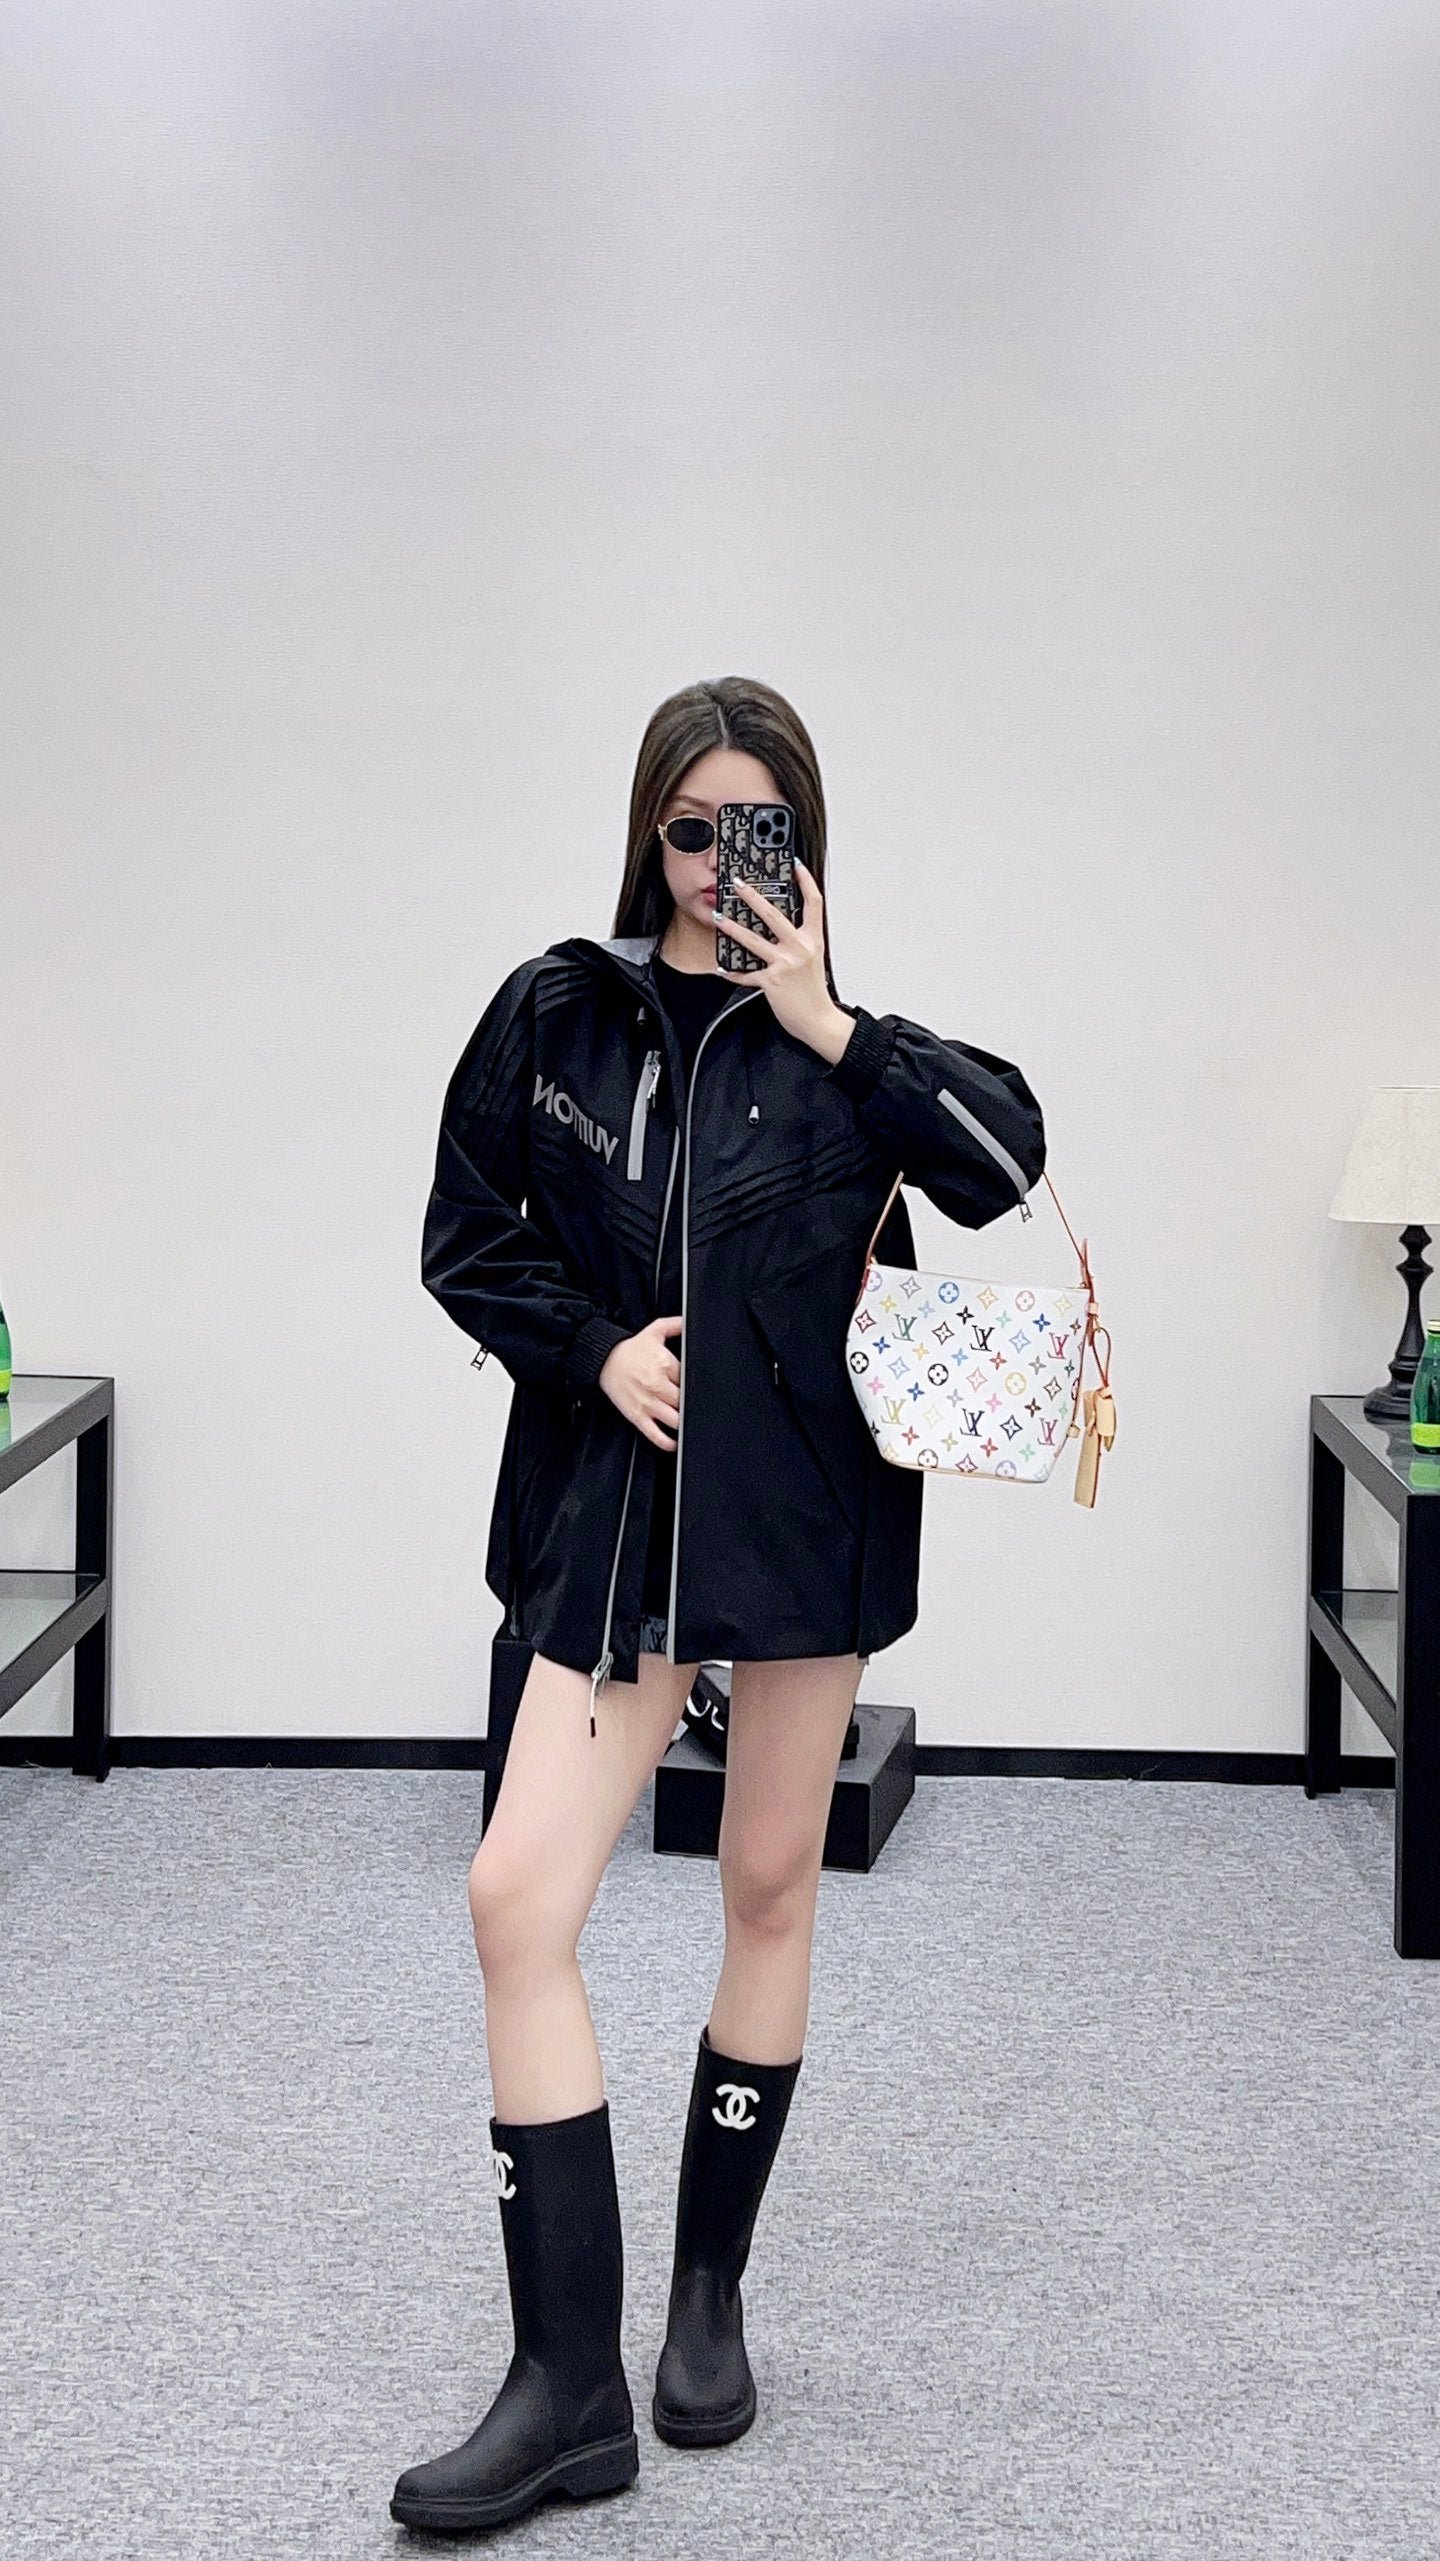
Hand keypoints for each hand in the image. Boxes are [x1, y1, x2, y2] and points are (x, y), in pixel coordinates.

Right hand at [598, 1315, 682, 1448]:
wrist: (603, 1360)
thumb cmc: (630, 1349)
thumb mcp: (654, 1331)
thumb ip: (675, 1325)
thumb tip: (690, 1322)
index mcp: (665, 1364)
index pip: (689, 1380)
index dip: (694, 1385)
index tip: (696, 1388)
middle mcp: (657, 1385)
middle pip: (685, 1401)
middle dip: (690, 1404)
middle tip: (693, 1406)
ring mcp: (647, 1403)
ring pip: (675, 1420)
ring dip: (684, 1423)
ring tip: (689, 1424)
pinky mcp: (637, 1415)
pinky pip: (655, 1434)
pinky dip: (667, 1442)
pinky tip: (675, 1443)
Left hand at [714, 855, 849, 1055]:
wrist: (818, 1020)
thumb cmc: (814, 992)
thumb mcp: (813, 959)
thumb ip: (799, 941)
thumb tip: (779, 927)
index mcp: (813, 939)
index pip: (813, 902)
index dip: (805, 881)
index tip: (795, 866)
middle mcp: (800, 948)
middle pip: (773, 914)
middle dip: (752, 896)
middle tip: (738, 883)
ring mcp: (785, 964)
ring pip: (753, 940)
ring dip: (732, 927)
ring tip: (718, 917)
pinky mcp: (772, 981)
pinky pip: (746, 973)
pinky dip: (732, 971)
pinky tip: (721, 966)